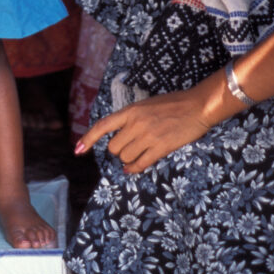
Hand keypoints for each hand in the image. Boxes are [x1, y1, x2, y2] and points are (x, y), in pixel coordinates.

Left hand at [75, 80, 223, 173]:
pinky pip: (139, 165)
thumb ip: (132, 119)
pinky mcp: (160, 148)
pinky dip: (134, 169)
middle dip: (119, 151)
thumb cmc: (173, 104)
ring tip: (138, 153)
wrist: (196, 106)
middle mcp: (136, 123)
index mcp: (131, 110)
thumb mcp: (147, 105)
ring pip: (124, 157)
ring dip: (128, 159)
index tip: (77, 151)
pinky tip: (135, 167)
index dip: (88, 139)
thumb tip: (120, 139)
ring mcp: (148, 136)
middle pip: (114, 148)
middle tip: (130, 147)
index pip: (103, 126)